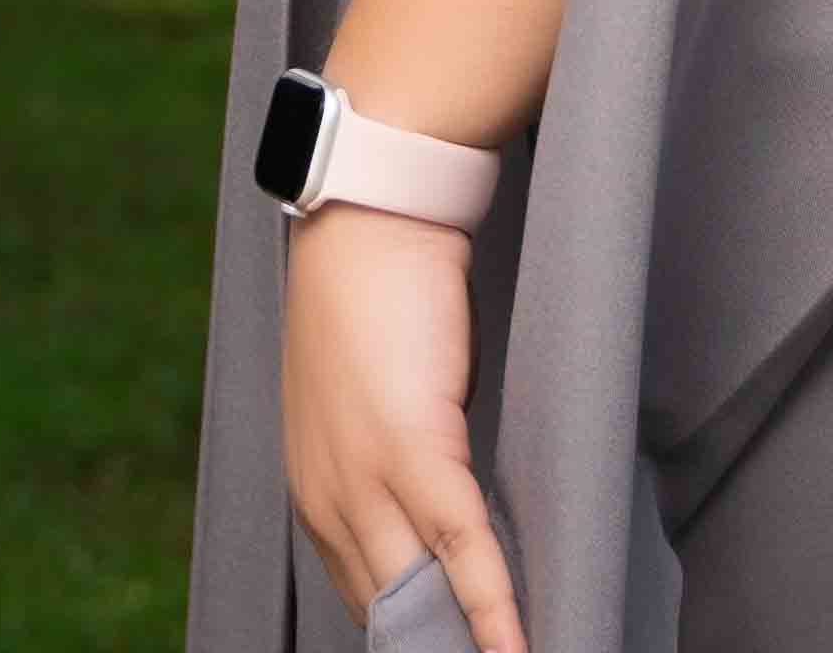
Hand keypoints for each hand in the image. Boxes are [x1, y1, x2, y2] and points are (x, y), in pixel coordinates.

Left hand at [282, 205, 522, 652]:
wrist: (370, 222)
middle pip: (387, 610)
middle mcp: (326, 496)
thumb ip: (393, 470)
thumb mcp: (367, 403)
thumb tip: (445, 525)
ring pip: (421, 596)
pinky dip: (493, 608)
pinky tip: (519, 648)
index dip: (409, 635)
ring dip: (467, 643)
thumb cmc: (377, 302)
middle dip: (433, 648)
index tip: (445, 652)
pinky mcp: (414, 451)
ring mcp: (364, 478)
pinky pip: (461, 552)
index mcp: (313, 488)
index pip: (362, 595)